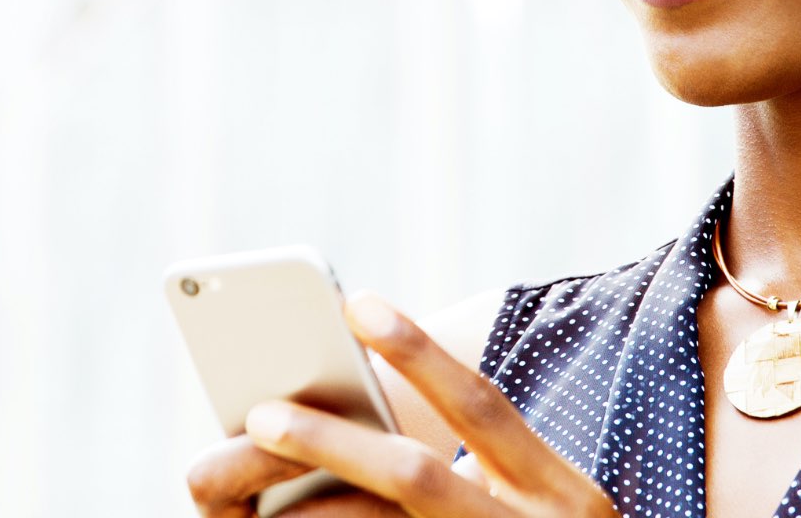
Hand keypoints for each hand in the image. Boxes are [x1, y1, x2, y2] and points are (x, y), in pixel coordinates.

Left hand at [186, 291, 617, 517]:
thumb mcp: (545, 501)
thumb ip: (488, 464)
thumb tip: (369, 419)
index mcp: (561, 491)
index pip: (482, 407)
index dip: (419, 353)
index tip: (356, 304)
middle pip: (415, 475)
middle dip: (333, 442)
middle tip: (260, 415)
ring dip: (311, 516)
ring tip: (239, 503)